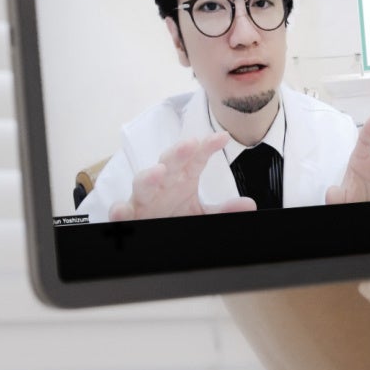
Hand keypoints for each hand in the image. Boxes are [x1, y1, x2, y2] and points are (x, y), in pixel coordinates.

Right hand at [109, 133, 257, 220]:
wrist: (153, 232)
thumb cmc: (175, 215)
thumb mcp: (202, 213)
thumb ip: (224, 209)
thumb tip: (248, 204)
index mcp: (182, 179)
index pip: (196, 159)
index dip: (207, 147)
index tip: (222, 137)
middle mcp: (162, 185)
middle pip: (168, 164)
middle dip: (177, 154)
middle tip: (189, 144)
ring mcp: (143, 200)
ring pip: (141, 184)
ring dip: (148, 177)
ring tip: (159, 171)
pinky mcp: (129, 216)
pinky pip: (122, 213)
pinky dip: (120, 211)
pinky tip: (123, 209)